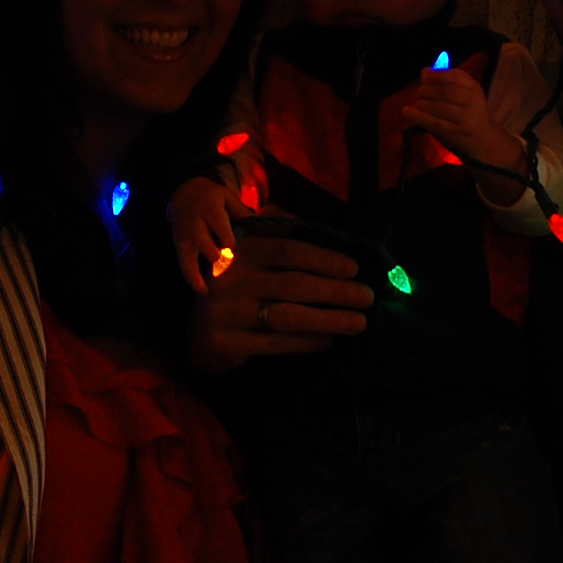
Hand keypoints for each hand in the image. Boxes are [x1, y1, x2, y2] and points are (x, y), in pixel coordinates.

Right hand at [168, 177, 242, 295]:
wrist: (183, 194)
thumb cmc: (213, 198)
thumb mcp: (227, 198)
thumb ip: (241, 212)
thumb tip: (259, 226)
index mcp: (210, 209)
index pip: (217, 223)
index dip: (226, 236)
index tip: (232, 247)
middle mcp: (195, 225)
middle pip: (203, 243)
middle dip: (214, 256)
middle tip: (225, 268)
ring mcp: (185, 237)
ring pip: (188, 258)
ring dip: (198, 274)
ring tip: (207, 291)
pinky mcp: (179, 247)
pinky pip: (184, 265)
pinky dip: (192, 279)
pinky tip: (203, 291)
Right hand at [187, 234, 373, 373]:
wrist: (196, 332)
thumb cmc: (233, 287)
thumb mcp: (245, 254)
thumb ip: (269, 232)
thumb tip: (303, 220)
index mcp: (240, 251)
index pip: (288, 251)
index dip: (324, 259)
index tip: (353, 268)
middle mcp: (231, 279)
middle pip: (294, 284)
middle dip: (336, 292)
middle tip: (367, 297)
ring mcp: (227, 312)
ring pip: (288, 315)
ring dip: (329, 319)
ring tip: (359, 323)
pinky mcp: (227, 342)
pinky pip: (277, 343)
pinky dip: (307, 342)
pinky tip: (329, 340)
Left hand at [399, 59, 527, 202]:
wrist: (483, 140)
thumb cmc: (468, 114)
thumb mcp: (463, 95)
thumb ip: (445, 82)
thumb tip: (425, 72)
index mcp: (474, 88)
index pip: (456, 76)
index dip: (437, 75)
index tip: (424, 77)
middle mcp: (473, 101)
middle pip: (445, 91)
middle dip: (426, 90)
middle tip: (418, 94)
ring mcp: (466, 118)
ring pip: (438, 106)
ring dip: (421, 103)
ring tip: (415, 104)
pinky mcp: (456, 132)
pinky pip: (434, 122)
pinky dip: (418, 116)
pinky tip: (406, 112)